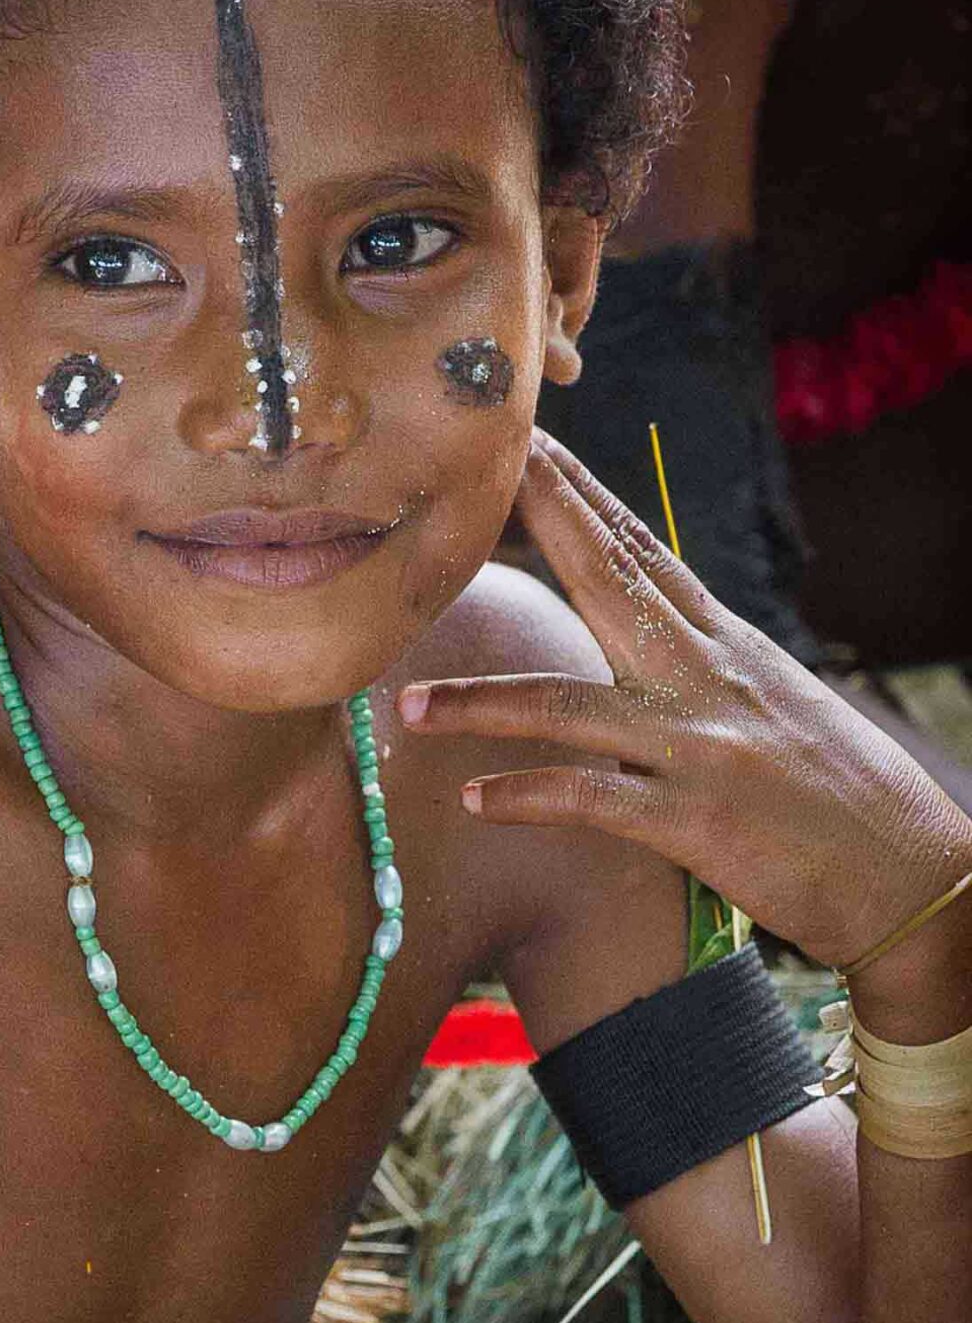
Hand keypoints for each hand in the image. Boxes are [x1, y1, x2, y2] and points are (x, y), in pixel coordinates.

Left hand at [397, 430, 971, 971]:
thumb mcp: (778, 712)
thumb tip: (658, 642)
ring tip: (409, 704)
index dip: (585, 498)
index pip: (646, 555)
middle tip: (468, 481)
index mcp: (728, 649)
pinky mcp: (694, 818)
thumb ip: (709, 675)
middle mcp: (710, 680)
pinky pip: (590, 799)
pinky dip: (528, 796)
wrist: (912, 875)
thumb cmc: (844, 803)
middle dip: (539, 526)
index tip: (534, 447)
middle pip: (608, 584)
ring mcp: (700, 746)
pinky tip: (475, 800)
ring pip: (567, 705)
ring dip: (479, 704)